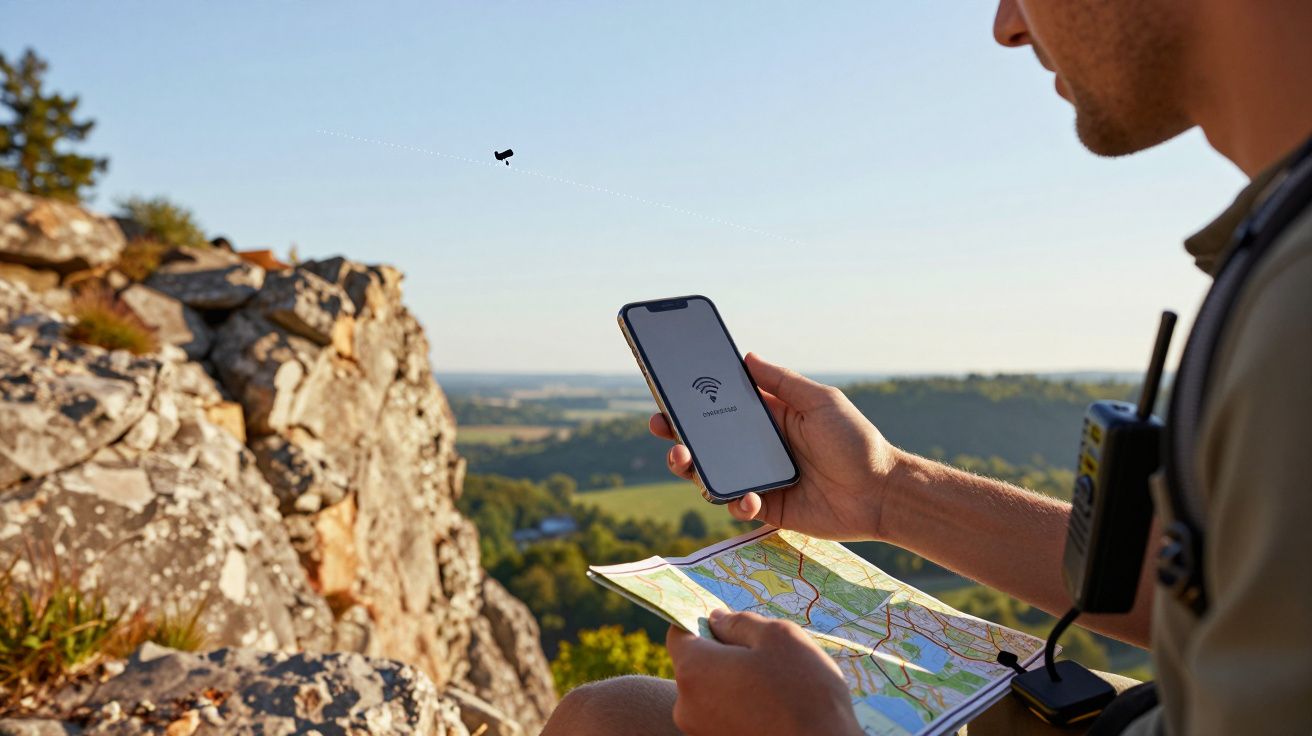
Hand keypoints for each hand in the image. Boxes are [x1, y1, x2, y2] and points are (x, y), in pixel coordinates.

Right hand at [651, 353, 900, 540]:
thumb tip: (747, 356)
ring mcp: (759, 479)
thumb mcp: (821, 402)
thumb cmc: (856, 441)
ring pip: (711, 475)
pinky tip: (748, 498)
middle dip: (677, 434)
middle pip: (705, 442)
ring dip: (692, 468)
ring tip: (685, 461)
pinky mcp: (767, 508)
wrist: (880, 492)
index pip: (720, 407)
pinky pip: (737, 505)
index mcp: (768, 418)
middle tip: (661, 427)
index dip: (692, 402)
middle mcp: (757, 448)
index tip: (666, 393)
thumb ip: (782, 382)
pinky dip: (735, 501)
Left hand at [665, 609, 861, 735]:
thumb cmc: (804, 692)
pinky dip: (741, 708)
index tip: (729, 624)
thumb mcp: (778, 637)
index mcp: (693, 670)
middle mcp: (686, 706)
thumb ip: (739, 622)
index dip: (702, 622)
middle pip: (695, 665)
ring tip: (774, 687)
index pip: (679, 634)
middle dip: (723, 655)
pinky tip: (773, 709)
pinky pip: (723, 717)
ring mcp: (701, 732)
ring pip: (711, 693)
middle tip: (764, 658)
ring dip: (734, 683)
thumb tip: (716, 619)